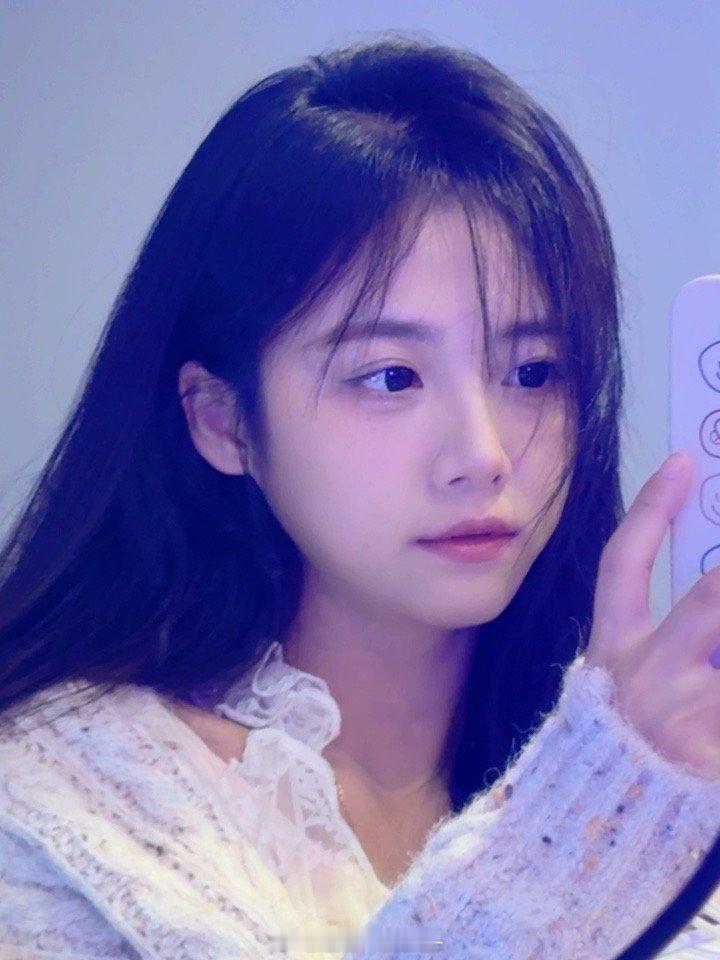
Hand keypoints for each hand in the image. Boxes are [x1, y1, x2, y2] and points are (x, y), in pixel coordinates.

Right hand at [584, 450, 719, 779]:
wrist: (597, 834)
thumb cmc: (615, 748)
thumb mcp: (625, 685)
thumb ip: (670, 640)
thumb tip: (711, 588)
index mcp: (613, 650)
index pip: (622, 564)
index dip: (649, 509)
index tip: (682, 461)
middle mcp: (644, 673)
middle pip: (709, 600)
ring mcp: (682, 713)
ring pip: (716, 639)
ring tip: (713, 658)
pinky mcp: (710, 754)